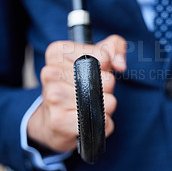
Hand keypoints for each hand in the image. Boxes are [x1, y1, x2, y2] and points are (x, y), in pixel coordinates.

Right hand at [27, 35, 126, 151]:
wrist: (53, 122)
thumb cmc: (78, 86)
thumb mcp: (97, 57)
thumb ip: (115, 47)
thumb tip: (120, 64)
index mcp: (58, 52)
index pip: (104, 57)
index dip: (106, 68)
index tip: (92, 73)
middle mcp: (51, 72)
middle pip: (107, 80)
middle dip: (106, 89)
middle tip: (88, 93)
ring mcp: (53, 96)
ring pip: (107, 102)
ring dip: (105, 108)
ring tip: (87, 107)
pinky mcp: (60, 120)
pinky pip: (102, 121)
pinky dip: (104, 123)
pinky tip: (89, 121)